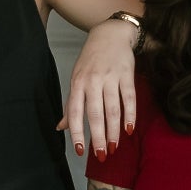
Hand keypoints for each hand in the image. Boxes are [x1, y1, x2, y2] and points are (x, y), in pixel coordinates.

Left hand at [60, 16, 140, 157]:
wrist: (110, 34)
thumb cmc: (91, 60)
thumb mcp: (77, 79)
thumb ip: (71, 105)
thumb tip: (60, 128)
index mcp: (77, 84)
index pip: (76, 112)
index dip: (77, 132)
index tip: (79, 151)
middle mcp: (92, 81)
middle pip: (95, 114)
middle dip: (98, 137)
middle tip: (101, 155)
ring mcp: (110, 78)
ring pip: (112, 109)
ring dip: (113, 131)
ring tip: (114, 147)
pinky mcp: (126, 75)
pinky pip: (129, 98)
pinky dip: (130, 115)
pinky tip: (129, 130)